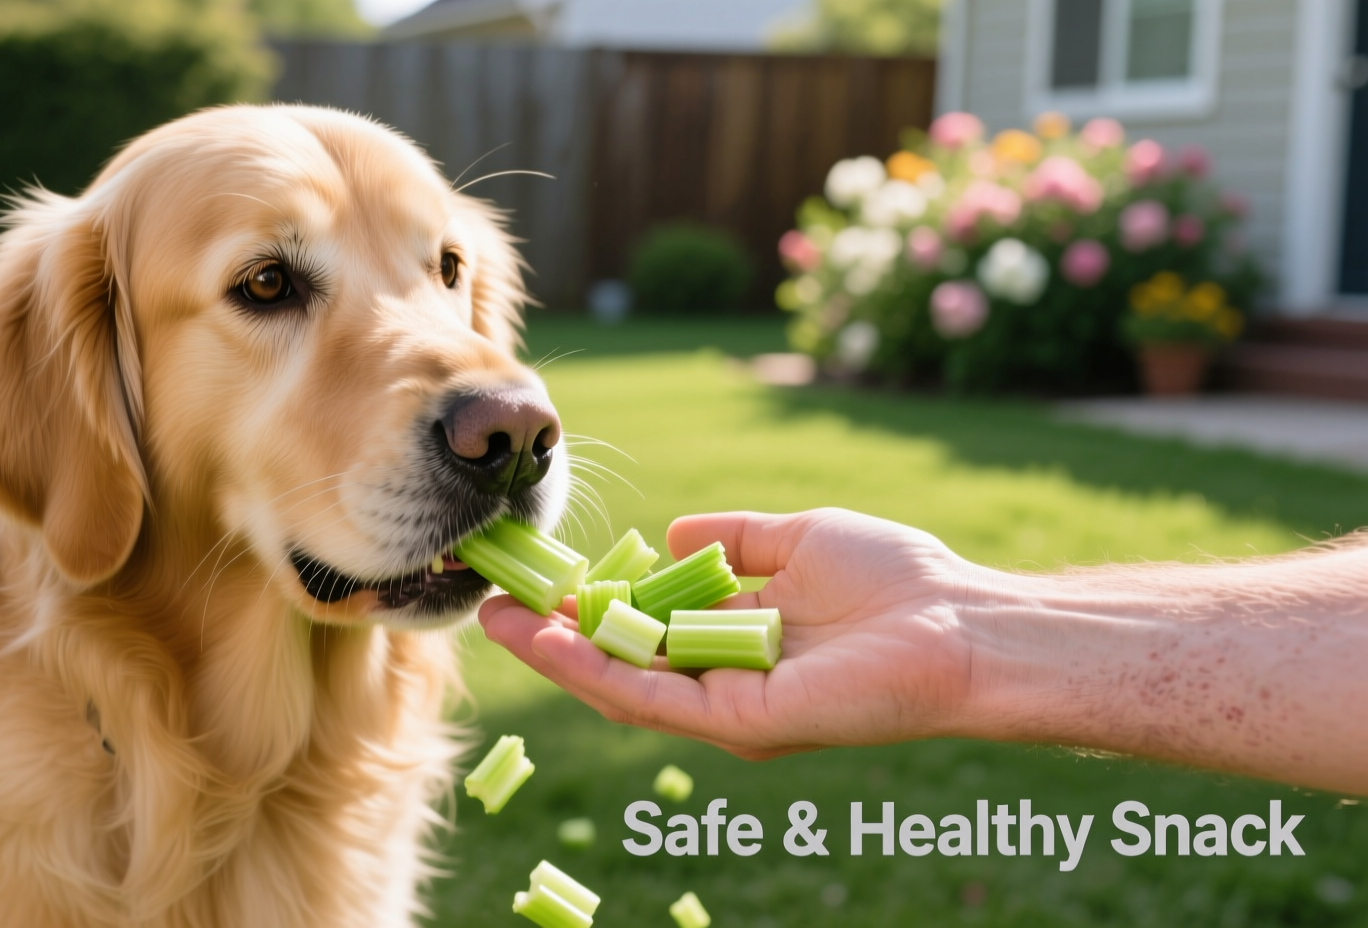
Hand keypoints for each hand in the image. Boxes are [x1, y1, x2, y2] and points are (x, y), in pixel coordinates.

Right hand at [479, 509, 981, 759]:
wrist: (961, 624)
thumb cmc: (896, 580)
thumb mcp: (797, 539)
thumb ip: (734, 538)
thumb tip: (671, 532)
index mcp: (735, 643)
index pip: (646, 630)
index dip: (590, 607)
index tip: (541, 578)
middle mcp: (723, 683)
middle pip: (620, 662)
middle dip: (554, 636)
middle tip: (493, 604)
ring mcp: (728, 707)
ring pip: (622, 685)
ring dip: (556, 655)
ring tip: (497, 620)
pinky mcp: (739, 720)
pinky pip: (654, 696)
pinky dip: (597, 670)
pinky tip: (553, 639)